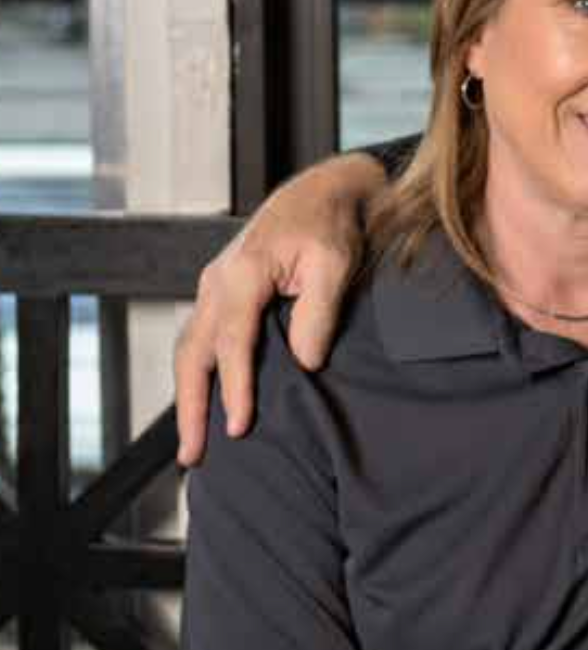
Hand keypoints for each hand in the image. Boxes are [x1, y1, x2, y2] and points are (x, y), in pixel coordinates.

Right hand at [174, 154, 383, 465]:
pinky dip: (196, 374)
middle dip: (191, 407)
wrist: (321, 193)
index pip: (232, 344)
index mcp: (243, 274)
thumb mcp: (336, 264)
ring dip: (188, 396)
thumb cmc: (330, 226)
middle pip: (192, 354)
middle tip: (192, 455)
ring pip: (188, 349)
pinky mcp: (220, 291)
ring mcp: (213, 286)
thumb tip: (305, 362)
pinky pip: (199, 339)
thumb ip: (319, 313)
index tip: (240, 427)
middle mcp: (217, 282)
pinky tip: (205, 401)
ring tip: (192, 443)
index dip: (235, 389)